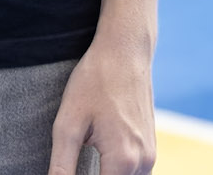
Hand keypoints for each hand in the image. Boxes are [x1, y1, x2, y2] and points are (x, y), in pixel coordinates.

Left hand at [47, 37, 155, 174]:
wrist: (125, 50)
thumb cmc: (95, 81)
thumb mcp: (68, 124)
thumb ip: (61, 167)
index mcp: (123, 161)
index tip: (65, 171)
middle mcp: (143, 163)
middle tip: (72, 162)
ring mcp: (150, 155)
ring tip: (86, 161)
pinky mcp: (151, 147)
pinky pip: (135, 174)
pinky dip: (118, 173)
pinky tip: (100, 160)